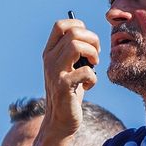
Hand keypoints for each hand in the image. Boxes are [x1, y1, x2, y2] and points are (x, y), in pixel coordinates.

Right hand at [42, 19, 99, 136]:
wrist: (60, 121)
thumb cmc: (69, 93)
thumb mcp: (68, 69)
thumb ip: (73, 52)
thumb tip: (90, 36)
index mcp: (49, 53)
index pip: (61, 25)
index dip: (79, 27)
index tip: (88, 42)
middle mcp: (49, 60)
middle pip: (74, 33)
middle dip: (92, 40)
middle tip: (96, 56)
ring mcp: (54, 72)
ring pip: (77, 46)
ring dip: (93, 54)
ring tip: (93, 67)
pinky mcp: (63, 86)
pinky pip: (86, 71)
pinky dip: (93, 78)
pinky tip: (88, 86)